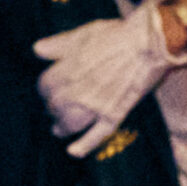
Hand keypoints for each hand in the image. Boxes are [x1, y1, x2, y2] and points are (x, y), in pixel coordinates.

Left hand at [33, 2, 186, 157]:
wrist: (149, 44)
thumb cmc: (116, 35)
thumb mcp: (82, 34)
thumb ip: (59, 45)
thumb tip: (37, 50)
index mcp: (69, 69)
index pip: (45, 86)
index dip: (43, 88)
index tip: (46, 89)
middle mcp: (79, 90)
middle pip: (54, 106)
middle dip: (50, 108)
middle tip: (51, 108)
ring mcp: (98, 105)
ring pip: (71, 123)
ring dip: (61, 127)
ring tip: (57, 130)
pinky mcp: (116, 113)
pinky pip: (98, 134)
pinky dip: (84, 145)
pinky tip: (73, 151)